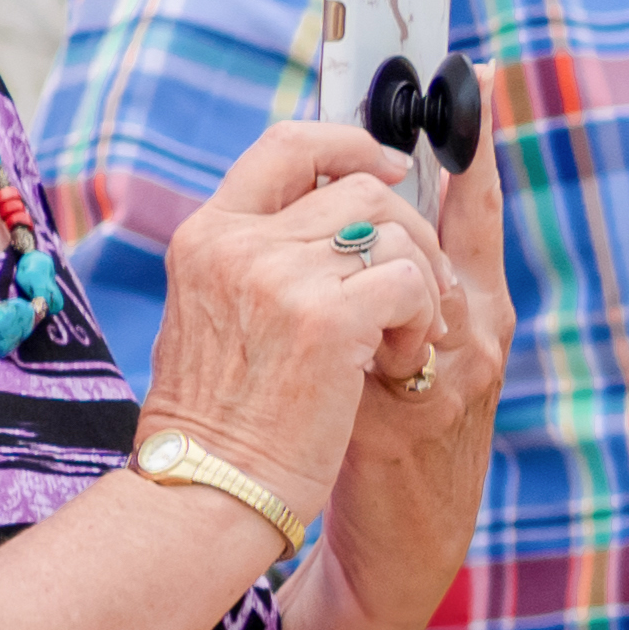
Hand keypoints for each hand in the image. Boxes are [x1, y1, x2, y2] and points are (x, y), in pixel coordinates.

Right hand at [133, 123, 454, 539]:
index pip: (287, 145)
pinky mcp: (326, 317)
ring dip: (422, 284)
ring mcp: (280, 276)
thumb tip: (346, 208)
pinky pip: (411, 282)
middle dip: (411, 235)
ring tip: (404, 340)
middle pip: (363, 188)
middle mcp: (238, 244)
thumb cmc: (226, 415)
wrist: (207, 488)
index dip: (353, 141)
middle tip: (417, 293)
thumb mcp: (222, 314)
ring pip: (396, 232)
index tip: (394, 161)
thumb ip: (265, 257)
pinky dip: (421, 321)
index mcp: (209, 236)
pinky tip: (396, 363)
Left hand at [309, 114, 507, 629]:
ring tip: (338, 347)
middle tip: (348, 240)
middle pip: (427, 223)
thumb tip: (344, 203)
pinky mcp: (414, 410)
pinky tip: (333, 388)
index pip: (473, 202)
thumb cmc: (386, 435)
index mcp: (478, 302)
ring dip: (347, 292)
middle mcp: (483, 324)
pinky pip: (363, 338)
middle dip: (373, 213)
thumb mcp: (395, 347)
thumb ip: (385, 283)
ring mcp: (457, 366)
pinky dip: (333, 351)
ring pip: (396, 273)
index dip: (476, 137)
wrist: (407, 543)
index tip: (477, 66)